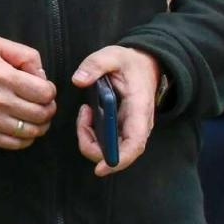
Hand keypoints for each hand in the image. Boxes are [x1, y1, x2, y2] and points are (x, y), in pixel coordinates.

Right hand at [0, 37, 56, 148]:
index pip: (43, 93)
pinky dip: (26, 139)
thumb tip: (42, 75)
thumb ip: (24, 54)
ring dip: (40, 125)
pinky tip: (23, 128)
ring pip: (31, 132)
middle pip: (40, 114)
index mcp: (2, 76)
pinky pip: (14, 144)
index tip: (43, 88)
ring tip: (34, 116)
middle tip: (42, 103)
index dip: (49, 91)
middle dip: (48, 108)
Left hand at [73, 45, 159, 176]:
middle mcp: (138, 125)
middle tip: (82, 118)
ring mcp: (131, 128)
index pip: (135, 143)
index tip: (101, 168)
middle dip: (94, 146)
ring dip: (91, 137)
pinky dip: (93, 133)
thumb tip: (78, 80)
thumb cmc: (129, 62)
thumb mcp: (112, 55)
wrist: (145, 63)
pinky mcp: (123, 127)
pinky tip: (88, 114)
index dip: (120, 160)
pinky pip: (107, 140)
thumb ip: (95, 65)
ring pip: (111, 149)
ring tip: (85, 112)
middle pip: (119, 152)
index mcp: (139, 109)